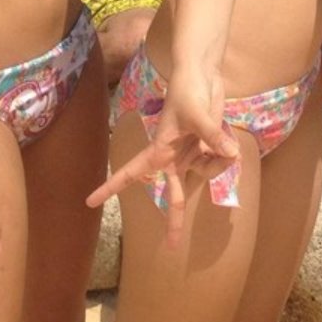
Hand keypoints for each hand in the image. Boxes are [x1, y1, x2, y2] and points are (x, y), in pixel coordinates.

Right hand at [86, 66, 238, 247]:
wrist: (202, 75)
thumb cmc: (188, 93)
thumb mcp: (198, 115)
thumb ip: (213, 137)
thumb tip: (231, 156)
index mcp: (159, 151)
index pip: (130, 172)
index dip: (111, 188)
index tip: (90, 202)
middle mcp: (173, 157)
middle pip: (173, 194)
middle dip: (173, 218)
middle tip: (170, 246)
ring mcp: (191, 152)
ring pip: (205, 173)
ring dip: (217, 165)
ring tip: (225, 147)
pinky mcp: (206, 146)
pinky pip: (218, 161)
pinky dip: (225, 155)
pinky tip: (228, 143)